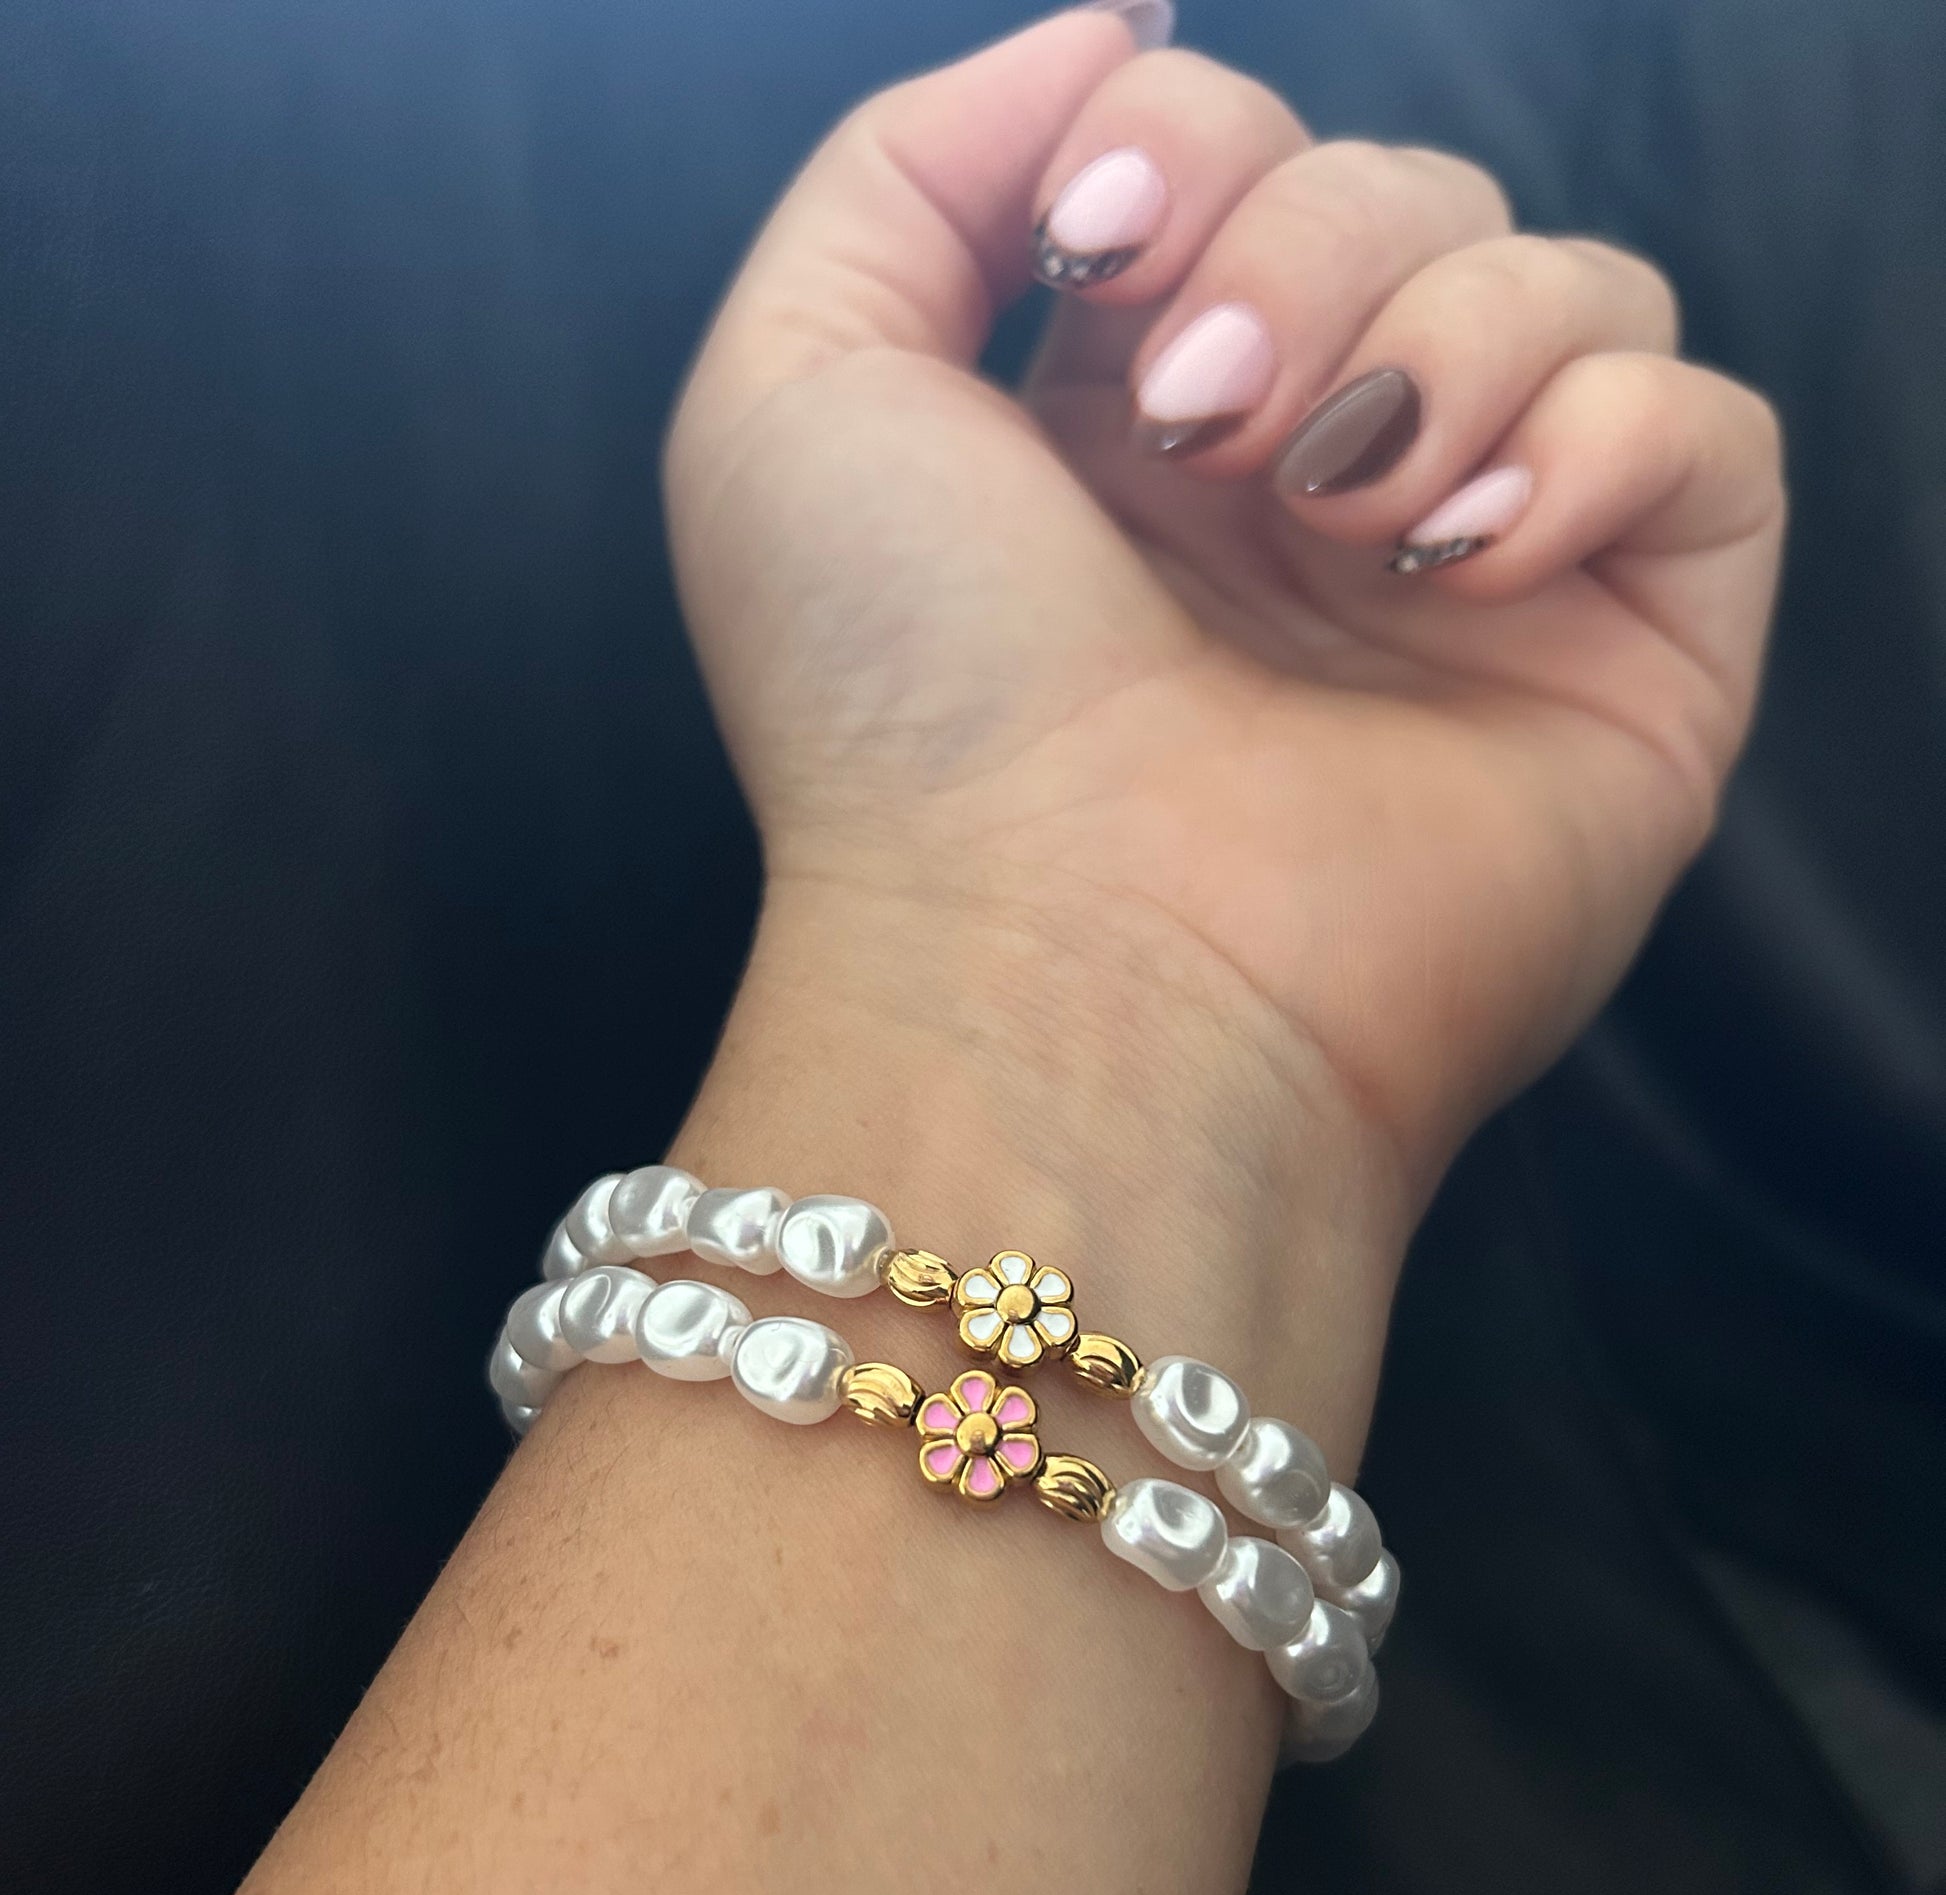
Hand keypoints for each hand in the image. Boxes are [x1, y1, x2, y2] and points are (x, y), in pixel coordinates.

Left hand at [665, 7, 1781, 1207]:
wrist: (1058, 972)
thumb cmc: (906, 717)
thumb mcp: (797, 387)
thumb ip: (918, 164)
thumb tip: (1123, 27)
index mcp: (1131, 421)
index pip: (1242, 150)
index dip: (1190, 144)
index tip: (1100, 258)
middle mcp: (1314, 488)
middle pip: (1409, 188)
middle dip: (1303, 250)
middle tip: (1204, 431)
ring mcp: (1478, 581)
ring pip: (1571, 283)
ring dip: (1444, 342)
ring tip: (1333, 510)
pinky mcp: (1629, 666)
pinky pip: (1709, 433)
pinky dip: (1602, 444)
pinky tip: (1465, 559)